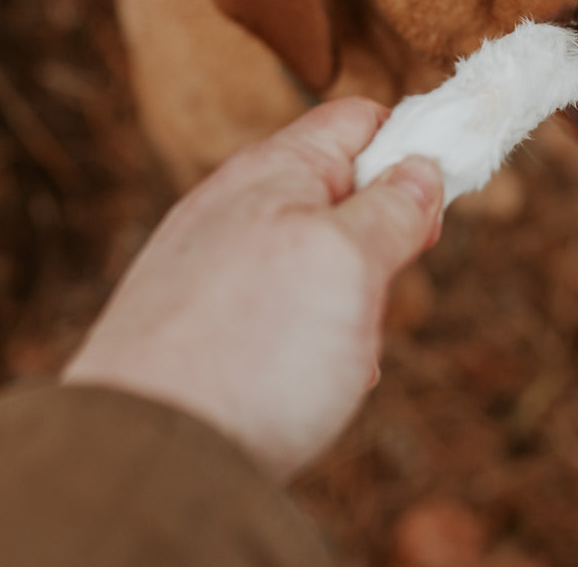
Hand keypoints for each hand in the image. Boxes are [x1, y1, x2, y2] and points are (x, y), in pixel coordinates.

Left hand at [63, 97, 442, 481]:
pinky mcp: (196, 315)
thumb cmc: (254, 349)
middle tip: (380, 290)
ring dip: (347, 299)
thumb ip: (391, 209)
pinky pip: (275, 305)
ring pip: (314, 256)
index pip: (359, 120)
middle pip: (340, 193)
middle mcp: (237, 203)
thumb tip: (420, 169)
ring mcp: (212, 260)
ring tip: (338, 351)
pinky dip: (306, 335)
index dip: (409, 147)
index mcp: (275, 168)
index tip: (434, 202)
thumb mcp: (349, 264)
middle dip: (379, 241)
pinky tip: (302, 379)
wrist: (144, 457)